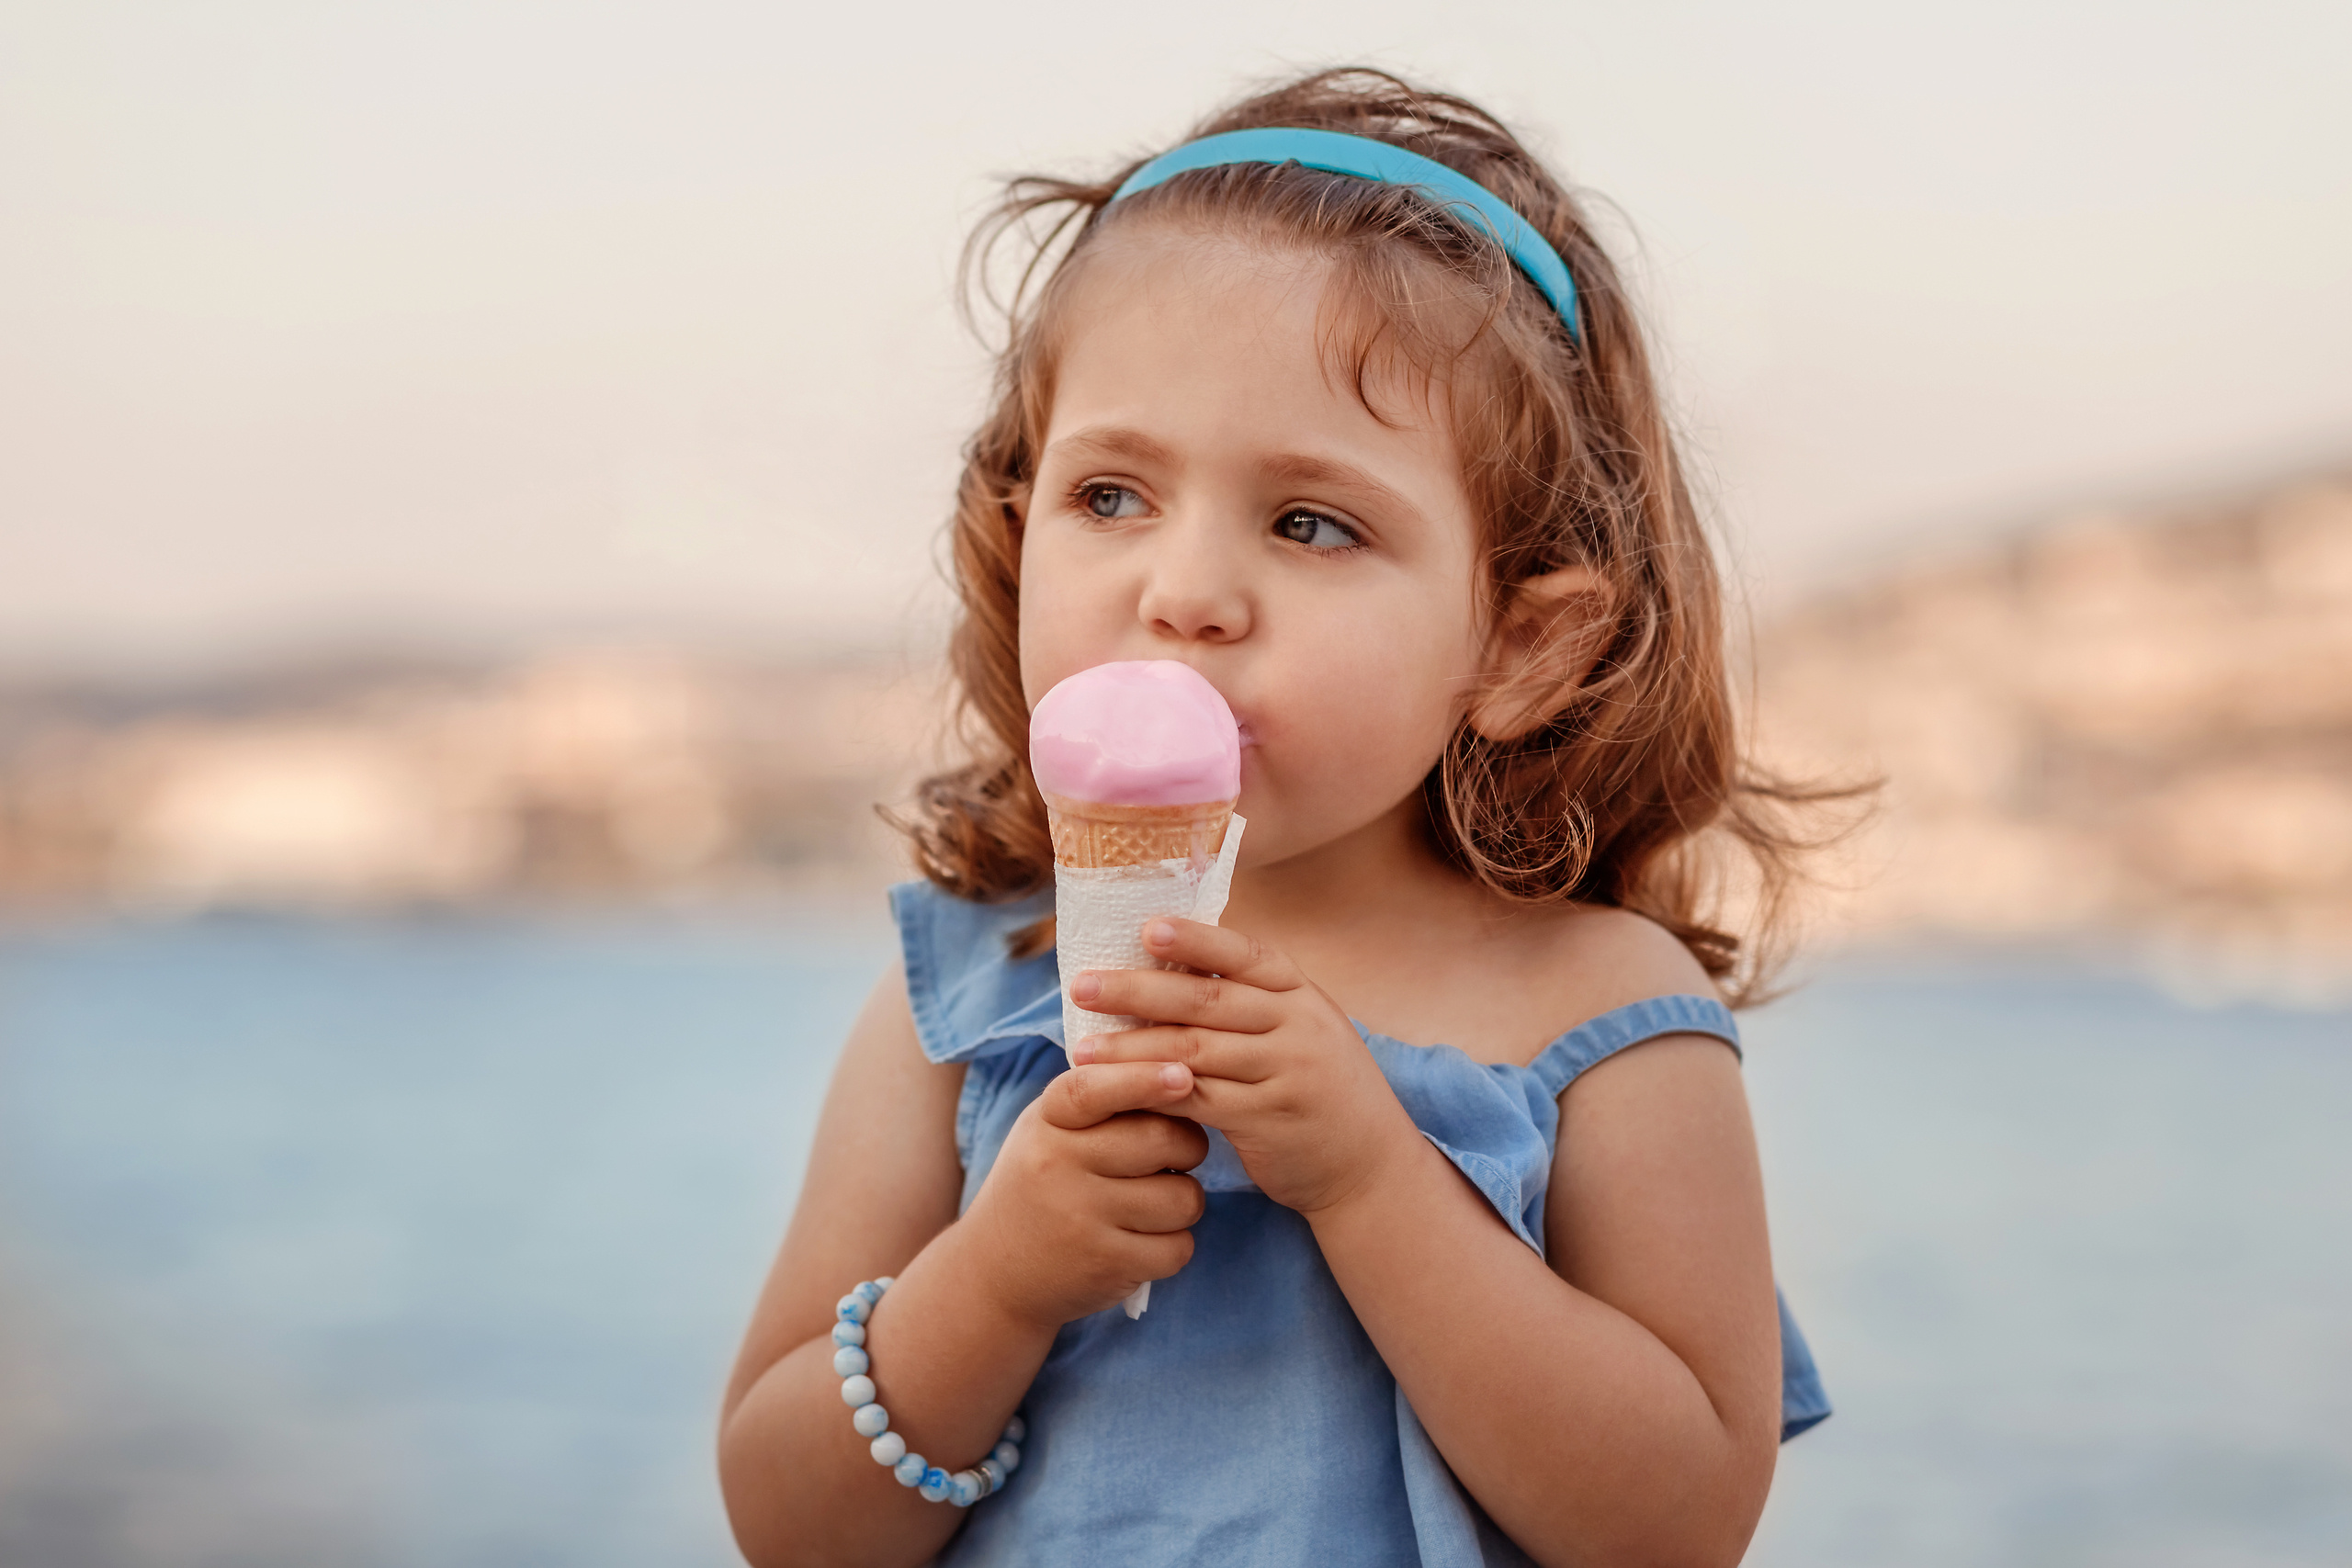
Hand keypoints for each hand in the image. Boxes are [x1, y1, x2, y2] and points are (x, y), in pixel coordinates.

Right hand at [954, 1059, 1208, 1330]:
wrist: (994, 1271)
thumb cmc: (1041, 1183)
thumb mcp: (1049, 1129)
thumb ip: (1100, 1097)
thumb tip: (1178, 1066)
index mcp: (1047, 1123)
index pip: (1092, 1089)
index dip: (1142, 1078)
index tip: (1183, 1074)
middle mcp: (1057, 1167)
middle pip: (1161, 1139)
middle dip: (1188, 1145)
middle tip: (1176, 1155)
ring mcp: (1080, 1220)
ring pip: (1181, 1198)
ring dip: (1185, 1200)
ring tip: (1156, 1202)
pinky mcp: (1104, 1265)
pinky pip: (1178, 1248)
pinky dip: (1174, 1245)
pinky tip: (1146, 1241)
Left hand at [1069, 921, 1418, 1216]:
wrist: (1371, 1166)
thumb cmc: (1318, 1090)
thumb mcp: (1302, 1032)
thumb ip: (1253, 1003)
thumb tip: (1173, 968)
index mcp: (1302, 995)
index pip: (1244, 955)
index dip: (1194, 940)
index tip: (1144, 928)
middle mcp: (1297, 1026)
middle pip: (1206, 1000)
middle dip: (1138, 990)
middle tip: (1081, 986)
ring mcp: (1286, 1072)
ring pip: (1194, 1052)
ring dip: (1132, 1048)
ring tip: (1082, 1048)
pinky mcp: (1268, 1119)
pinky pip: (1199, 1100)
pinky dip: (1153, 1092)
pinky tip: (1117, 1091)